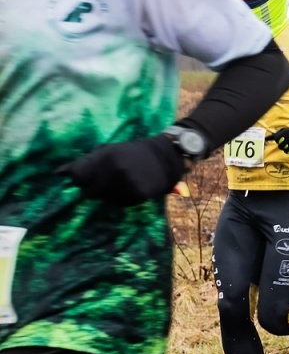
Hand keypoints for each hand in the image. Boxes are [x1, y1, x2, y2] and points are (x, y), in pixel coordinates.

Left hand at [61, 135, 187, 205]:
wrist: (165, 156)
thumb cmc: (133, 152)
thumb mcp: (109, 150)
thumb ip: (86, 160)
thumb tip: (57, 173)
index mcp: (104, 156)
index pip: (78, 176)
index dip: (79, 180)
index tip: (85, 180)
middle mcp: (114, 169)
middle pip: (90, 191)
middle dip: (94, 189)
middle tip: (107, 183)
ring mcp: (127, 182)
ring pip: (106, 199)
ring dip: (109, 196)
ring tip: (121, 185)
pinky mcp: (139, 193)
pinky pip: (121, 203)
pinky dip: (123, 200)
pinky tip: (131, 190)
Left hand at [269, 124, 288, 157]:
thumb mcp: (287, 129)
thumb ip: (278, 133)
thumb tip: (267, 138)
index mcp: (285, 133)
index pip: (276, 139)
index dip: (278, 140)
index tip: (280, 140)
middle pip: (280, 146)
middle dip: (282, 146)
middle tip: (287, 144)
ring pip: (286, 151)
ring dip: (288, 150)